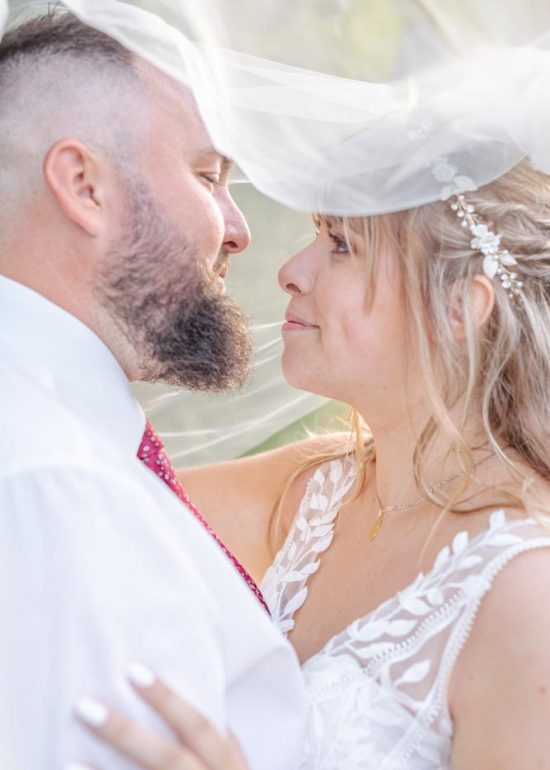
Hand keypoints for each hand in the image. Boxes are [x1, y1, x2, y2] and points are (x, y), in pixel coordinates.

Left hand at [70, 663, 249, 769]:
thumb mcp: (232, 768)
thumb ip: (219, 742)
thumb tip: (195, 693)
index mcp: (229, 768)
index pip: (199, 728)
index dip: (167, 699)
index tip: (132, 670)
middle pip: (167, 760)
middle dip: (124, 733)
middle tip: (83, 705)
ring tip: (69, 755)